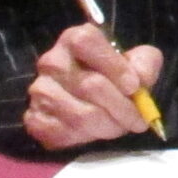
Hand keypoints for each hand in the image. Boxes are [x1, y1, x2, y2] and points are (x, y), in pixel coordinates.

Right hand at [22, 25, 162, 151]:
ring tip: (119, 126)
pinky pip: (62, 134)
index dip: (114, 66)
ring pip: (80, 115)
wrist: (88, 99)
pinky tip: (96, 133)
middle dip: (122, 107)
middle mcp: (52, 62)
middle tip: (138, 120)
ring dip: (108, 126)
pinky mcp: (34, 117)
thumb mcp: (136, 61)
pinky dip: (86, 138)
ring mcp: (39, 90)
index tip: (134, 87)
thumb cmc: (114, 75)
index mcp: (75, 39)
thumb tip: (140, 82)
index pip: (87, 43)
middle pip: (89, 85)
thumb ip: (144, 63)